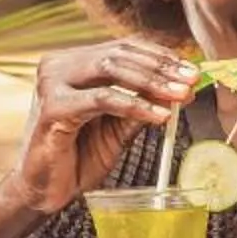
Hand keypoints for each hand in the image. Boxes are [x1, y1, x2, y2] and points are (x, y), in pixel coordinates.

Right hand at [0, 38, 195, 213]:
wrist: (45, 191)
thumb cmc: (78, 156)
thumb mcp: (118, 126)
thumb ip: (144, 104)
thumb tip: (181, 88)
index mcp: (73, 62)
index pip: (123, 47)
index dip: (160, 56)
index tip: (190, 69)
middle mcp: (59, 65)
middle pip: (120, 53)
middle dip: (161, 67)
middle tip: (191, 81)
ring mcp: (51, 83)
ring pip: (112, 68)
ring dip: (152, 82)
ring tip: (181, 96)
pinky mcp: (52, 107)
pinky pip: (103, 99)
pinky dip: (135, 105)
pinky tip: (159, 115)